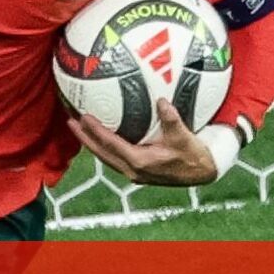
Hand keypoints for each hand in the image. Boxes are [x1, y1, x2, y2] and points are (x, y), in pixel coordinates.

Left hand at [68, 98, 218, 185]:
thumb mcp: (183, 136)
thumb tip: (161, 100)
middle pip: (101, 153)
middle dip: (85, 138)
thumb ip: (171, 119)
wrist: (202, 173)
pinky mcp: (138, 171)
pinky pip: (114, 157)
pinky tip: (102, 135)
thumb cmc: (193, 155)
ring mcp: (134, 172)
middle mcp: (133, 170)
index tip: (83, 117)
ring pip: (106, 157)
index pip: (110, 145)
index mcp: (140, 162)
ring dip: (92, 143)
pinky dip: (104, 146)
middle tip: (71, 122)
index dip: (95, 131)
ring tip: (80, 129)